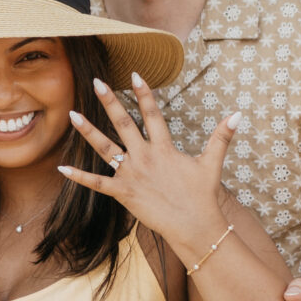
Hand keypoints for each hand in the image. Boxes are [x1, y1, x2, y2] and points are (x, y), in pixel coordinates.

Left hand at [60, 72, 237, 257]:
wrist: (195, 227)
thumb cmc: (202, 196)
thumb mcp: (211, 163)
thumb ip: (221, 137)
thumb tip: (238, 114)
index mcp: (165, 148)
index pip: (153, 114)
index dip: (144, 93)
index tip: (134, 73)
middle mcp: (145, 157)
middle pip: (124, 124)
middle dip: (110, 102)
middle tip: (96, 82)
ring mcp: (132, 175)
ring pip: (105, 149)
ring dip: (88, 132)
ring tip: (71, 114)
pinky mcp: (124, 193)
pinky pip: (98, 183)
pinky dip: (79, 177)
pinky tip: (61, 168)